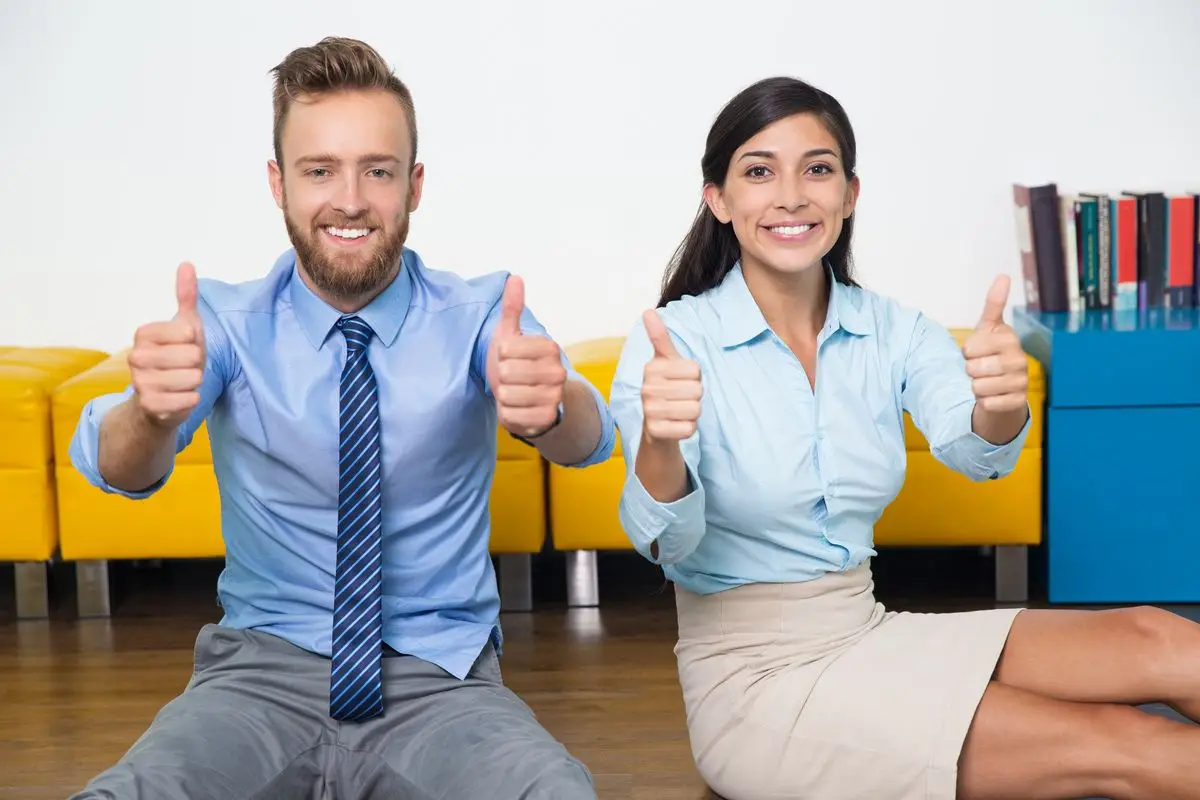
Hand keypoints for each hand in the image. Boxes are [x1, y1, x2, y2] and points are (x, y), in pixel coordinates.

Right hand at [128, 262, 206, 428]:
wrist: (162, 399)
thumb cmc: (177, 358)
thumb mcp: (186, 325)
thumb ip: (186, 296)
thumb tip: (186, 264)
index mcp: (144, 334)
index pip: (189, 332)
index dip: (195, 341)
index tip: (183, 346)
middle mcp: (135, 356)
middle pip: (193, 356)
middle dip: (197, 364)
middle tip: (183, 368)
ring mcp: (139, 382)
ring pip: (193, 378)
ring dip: (195, 382)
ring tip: (181, 382)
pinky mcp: (149, 405)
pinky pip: (189, 400)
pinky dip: (192, 399)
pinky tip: (179, 398)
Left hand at [486, 275, 565, 437]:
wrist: (534, 400)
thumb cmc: (518, 364)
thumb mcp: (511, 334)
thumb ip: (513, 308)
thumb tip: (515, 278)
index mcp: (549, 347)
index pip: (506, 348)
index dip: (501, 354)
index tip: (511, 358)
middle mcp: (557, 372)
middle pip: (506, 372)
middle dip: (502, 377)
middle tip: (513, 378)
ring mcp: (554, 397)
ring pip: (507, 394)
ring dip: (504, 396)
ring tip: (515, 393)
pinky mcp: (546, 419)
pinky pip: (511, 415)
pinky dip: (508, 413)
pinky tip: (518, 409)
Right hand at [640, 309, 701, 441]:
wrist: (655, 426)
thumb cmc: (666, 387)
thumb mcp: (666, 361)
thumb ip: (660, 337)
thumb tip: (648, 310)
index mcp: (652, 368)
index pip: (696, 370)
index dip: (695, 377)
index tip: (681, 380)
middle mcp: (647, 388)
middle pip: (697, 390)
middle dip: (695, 396)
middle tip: (680, 398)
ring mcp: (649, 410)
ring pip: (695, 410)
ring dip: (693, 413)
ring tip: (678, 411)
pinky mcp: (655, 431)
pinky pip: (689, 429)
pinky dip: (688, 429)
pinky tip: (676, 425)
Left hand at [962, 275, 1027, 413]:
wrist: (1004, 387)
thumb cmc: (992, 353)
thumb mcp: (989, 328)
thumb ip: (993, 304)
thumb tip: (1003, 275)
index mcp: (1009, 338)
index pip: (969, 348)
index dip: (967, 351)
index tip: (979, 349)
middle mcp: (1019, 359)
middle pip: (972, 368)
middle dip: (970, 370)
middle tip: (982, 368)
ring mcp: (1021, 381)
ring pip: (978, 387)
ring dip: (976, 386)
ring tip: (988, 380)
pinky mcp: (1018, 402)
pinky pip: (986, 403)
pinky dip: (984, 401)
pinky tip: (994, 395)